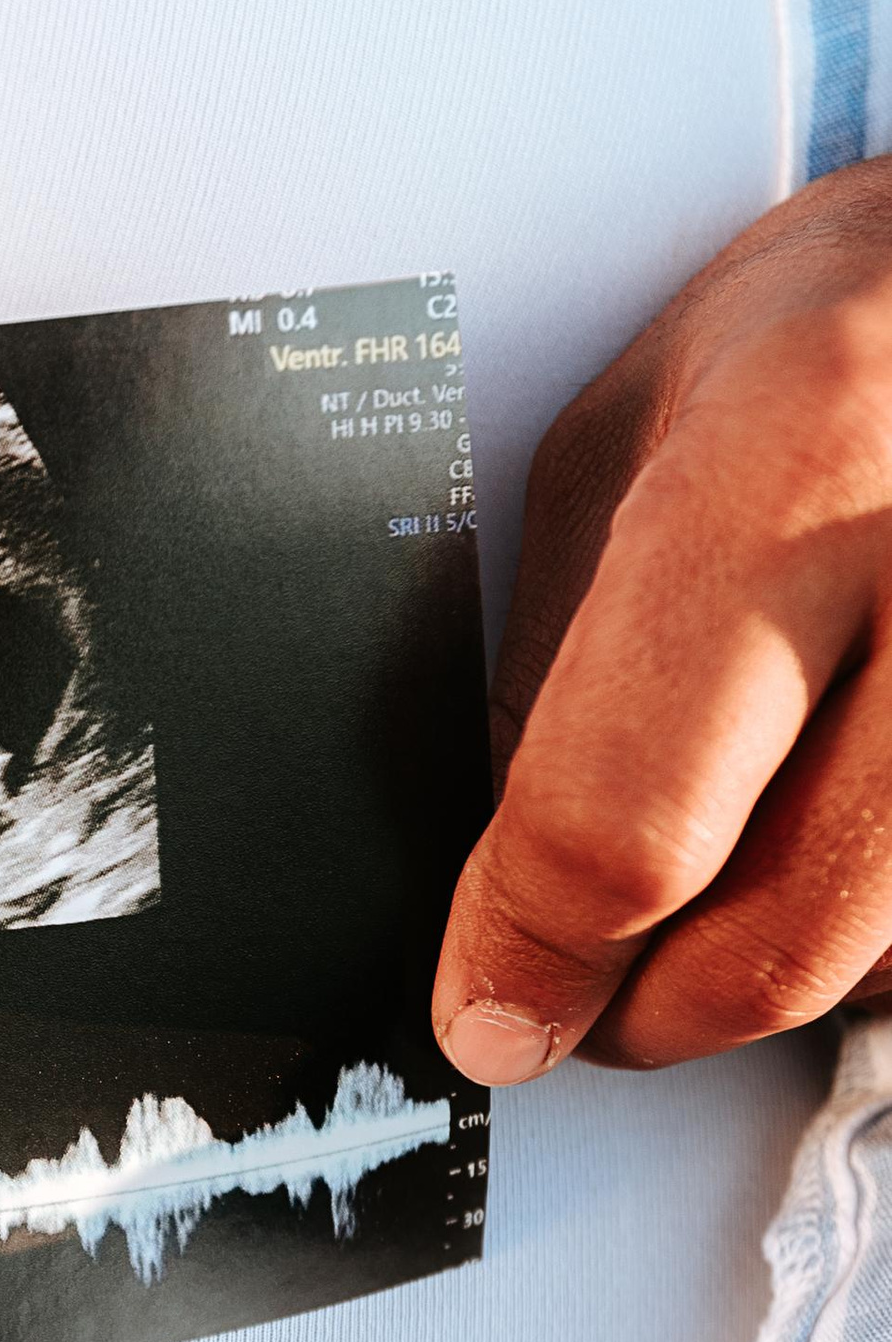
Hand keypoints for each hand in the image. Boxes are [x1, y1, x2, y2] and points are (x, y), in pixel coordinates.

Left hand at [436, 160, 891, 1080]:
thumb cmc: (837, 327)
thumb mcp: (634, 435)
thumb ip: (560, 659)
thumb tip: (502, 888)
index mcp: (797, 452)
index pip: (629, 814)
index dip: (533, 955)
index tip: (490, 1010)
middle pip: (782, 934)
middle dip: (646, 1014)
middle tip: (578, 1000)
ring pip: (889, 962)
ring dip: (776, 985)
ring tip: (707, 909)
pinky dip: (881, 944)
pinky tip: (835, 862)